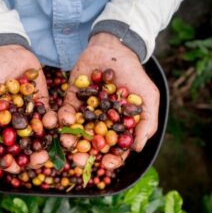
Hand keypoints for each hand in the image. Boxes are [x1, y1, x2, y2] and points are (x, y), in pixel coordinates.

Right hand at [0, 45, 48, 154]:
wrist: (3, 49)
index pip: (2, 151)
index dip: (9, 162)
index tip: (16, 169)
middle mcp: (13, 125)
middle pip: (24, 148)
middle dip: (32, 157)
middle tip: (40, 161)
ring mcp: (29, 115)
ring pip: (39, 137)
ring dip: (46, 145)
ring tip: (51, 151)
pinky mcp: (43, 104)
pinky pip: (50, 117)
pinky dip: (54, 123)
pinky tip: (57, 127)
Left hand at [62, 33, 159, 151]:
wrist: (114, 48)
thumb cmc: (134, 74)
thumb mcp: (148, 97)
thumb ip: (146, 122)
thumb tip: (137, 149)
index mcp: (118, 127)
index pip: (114, 149)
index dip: (111, 159)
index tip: (106, 163)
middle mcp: (100, 123)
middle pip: (92, 145)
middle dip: (85, 155)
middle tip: (78, 160)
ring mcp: (85, 112)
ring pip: (76, 132)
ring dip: (70, 139)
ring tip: (67, 141)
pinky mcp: (72, 99)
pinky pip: (65, 112)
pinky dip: (63, 117)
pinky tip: (63, 119)